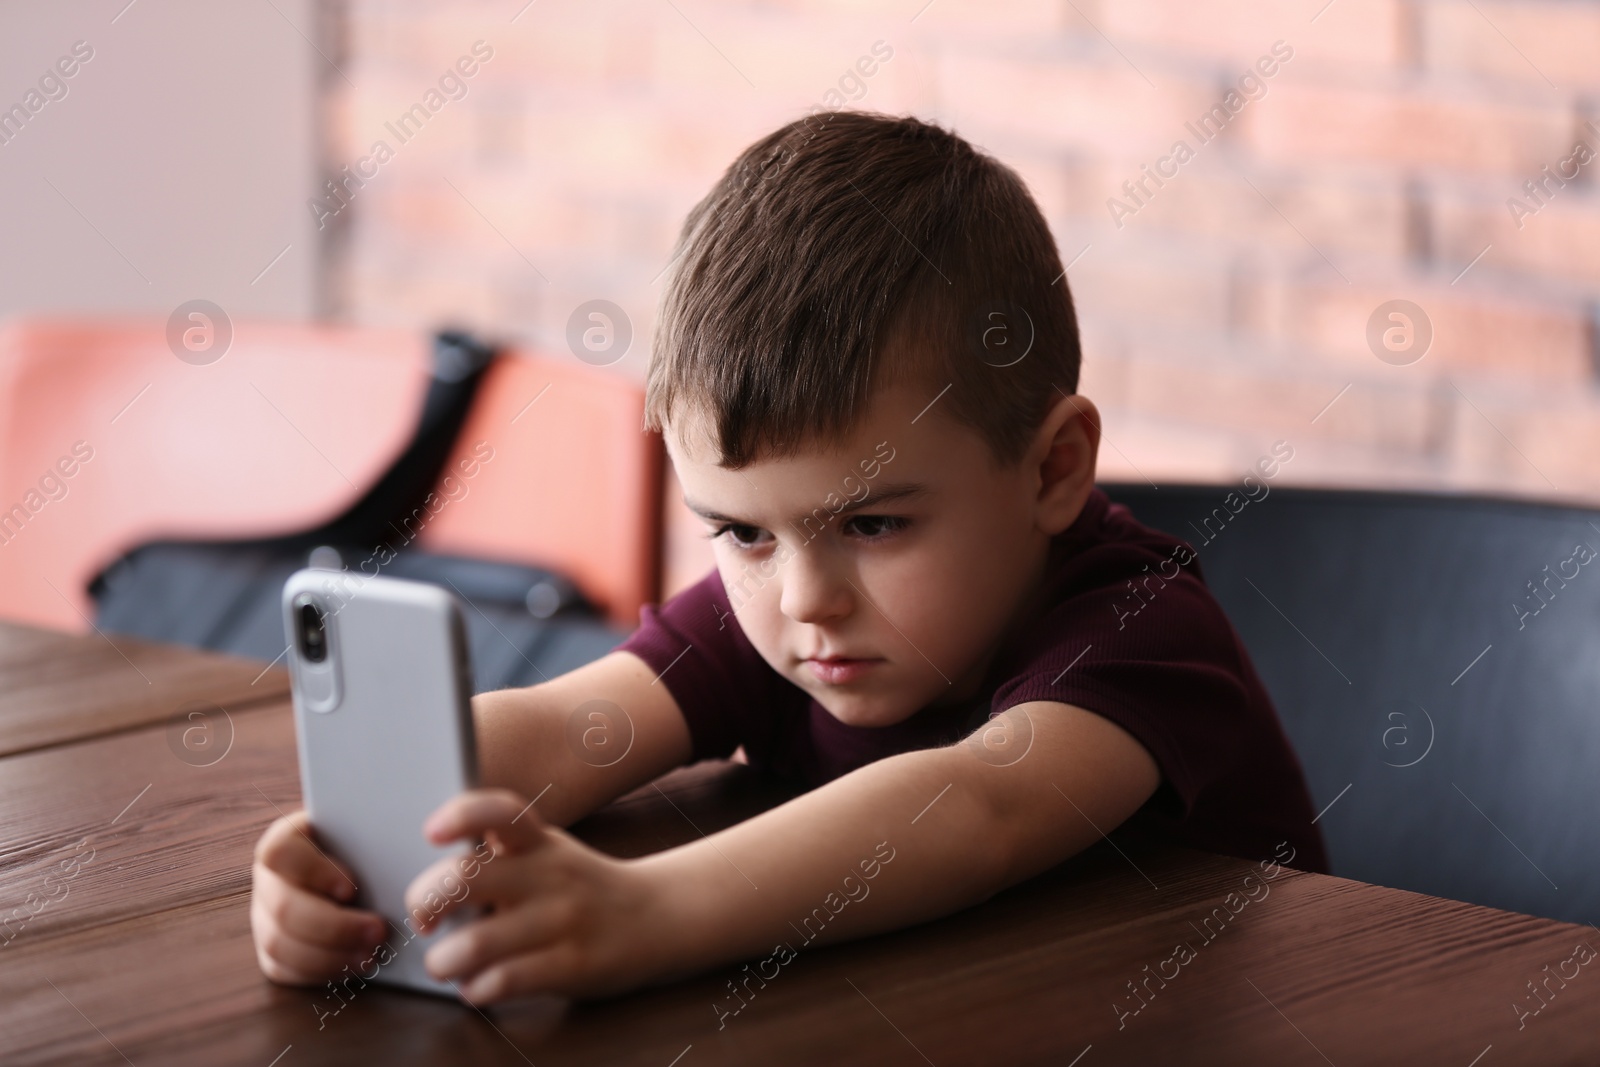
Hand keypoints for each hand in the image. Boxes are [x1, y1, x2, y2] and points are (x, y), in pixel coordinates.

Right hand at [251, 810, 388, 984]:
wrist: (369, 868)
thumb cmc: (371, 843)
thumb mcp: (370, 830)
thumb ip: (373, 834)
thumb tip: (401, 847)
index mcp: (286, 839)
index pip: (279, 853)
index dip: (312, 872)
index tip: (352, 888)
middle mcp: (269, 879)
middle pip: (283, 908)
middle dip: (333, 927)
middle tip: (379, 931)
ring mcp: (265, 917)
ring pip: (279, 944)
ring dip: (328, 955)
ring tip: (371, 955)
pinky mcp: (273, 951)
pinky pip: (285, 970)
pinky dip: (322, 972)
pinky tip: (355, 967)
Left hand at [405, 788, 678, 1002]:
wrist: (657, 916)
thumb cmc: (583, 886)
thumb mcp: (549, 852)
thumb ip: (500, 850)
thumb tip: (431, 869)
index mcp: (540, 841)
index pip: (501, 811)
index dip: (461, 815)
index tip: (431, 832)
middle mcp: (549, 874)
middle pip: (465, 877)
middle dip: (424, 902)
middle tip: (424, 920)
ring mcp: (562, 920)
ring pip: (475, 942)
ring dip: (443, 961)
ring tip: (446, 964)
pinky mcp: (572, 965)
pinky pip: (504, 980)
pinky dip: (476, 989)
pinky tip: (479, 986)